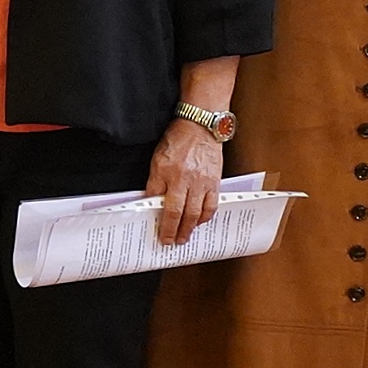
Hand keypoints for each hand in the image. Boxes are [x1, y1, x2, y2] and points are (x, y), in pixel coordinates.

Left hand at [148, 112, 226, 244]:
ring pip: (197, 213)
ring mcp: (203, 182)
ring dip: (191, 228)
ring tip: (185, 237)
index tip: (161, 236)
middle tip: (172, 242)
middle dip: (176, 231)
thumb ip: (155, 182)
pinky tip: (200, 221)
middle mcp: (187, 180)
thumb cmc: (178, 140)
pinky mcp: (215, 181)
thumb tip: (152, 202)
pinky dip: (205, 216)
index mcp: (169, 173)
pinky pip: (212, 205)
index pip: (165, 206)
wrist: (200, 125)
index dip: (163, 225)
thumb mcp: (157, 160)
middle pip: (181, 214)